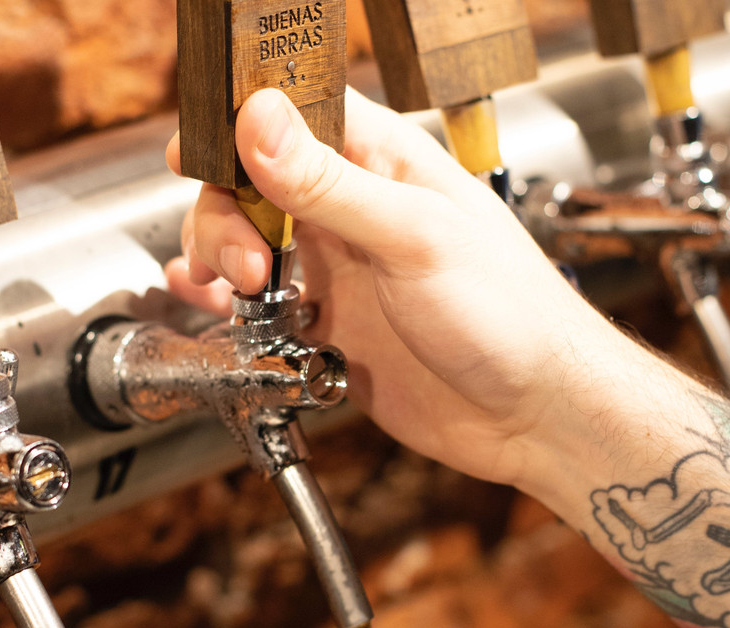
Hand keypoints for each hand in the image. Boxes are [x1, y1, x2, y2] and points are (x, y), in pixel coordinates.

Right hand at [165, 88, 621, 487]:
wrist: (531, 414)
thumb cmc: (510, 315)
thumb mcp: (414, 238)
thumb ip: (330, 184)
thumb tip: (259, 120)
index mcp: (383, 162)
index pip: (293, 112)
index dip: (237, 124)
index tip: (198, 153)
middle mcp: (353, 209)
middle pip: (251, 180)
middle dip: (225, 214)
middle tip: (244, 263)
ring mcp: (338, 266)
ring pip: (247, 239)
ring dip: (220, 257)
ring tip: (233, 290)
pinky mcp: (328, 322)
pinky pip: (258, 303)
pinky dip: (226, 303)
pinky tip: (214, 306)